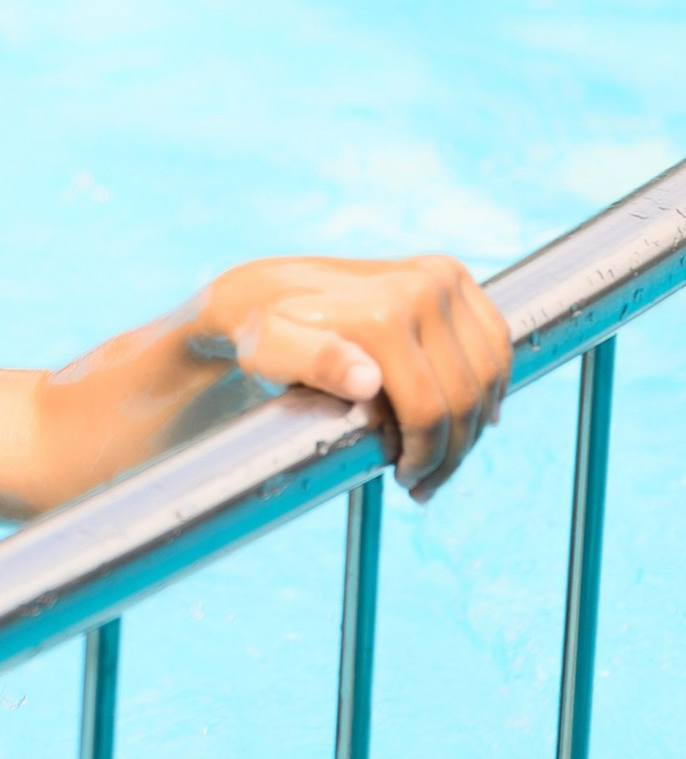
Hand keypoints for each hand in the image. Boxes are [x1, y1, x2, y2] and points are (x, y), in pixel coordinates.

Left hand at [193, 254, 511, 499]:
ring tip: (444, 459)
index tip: (406, 481)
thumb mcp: (272, 352)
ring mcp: (441, 277)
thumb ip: (316, 364)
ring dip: (476, 425)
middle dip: (451, 452)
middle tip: (425, 483)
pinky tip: (476, 416)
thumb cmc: (263, 332)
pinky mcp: (451, 275)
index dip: (424, 455)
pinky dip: (493, 384)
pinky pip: (495, 342)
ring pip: (488, 374)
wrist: (264, 289)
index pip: (429, 407)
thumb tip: (368, 382)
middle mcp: (421, 288)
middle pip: (464, 395)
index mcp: (383, 313)